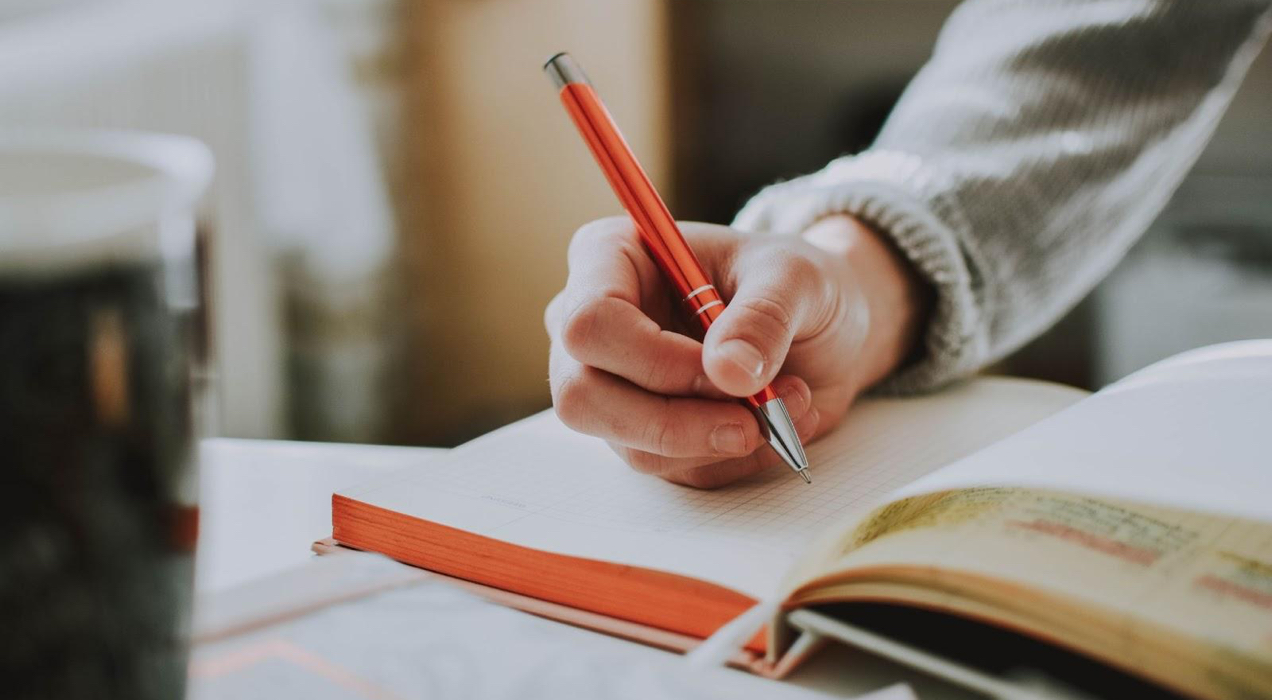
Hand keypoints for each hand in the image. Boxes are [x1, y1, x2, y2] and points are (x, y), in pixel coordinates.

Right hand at [545, 214, 929, 487]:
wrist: (821, 326)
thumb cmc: (793, 283)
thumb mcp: (796, 278)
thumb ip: (764, 316)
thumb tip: (729, 372)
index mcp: (610, 258)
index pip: (589, 322)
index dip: (653, 359)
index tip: (726, 372)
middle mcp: (594, 326)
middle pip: (583, 396)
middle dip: (675, 421)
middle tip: (752, 419)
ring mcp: (611, 386)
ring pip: (630, 444)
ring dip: (718, 439)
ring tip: (788, 402)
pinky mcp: (642, 433)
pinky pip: (672, 469)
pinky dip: (732, 456)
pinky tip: (774, 421)